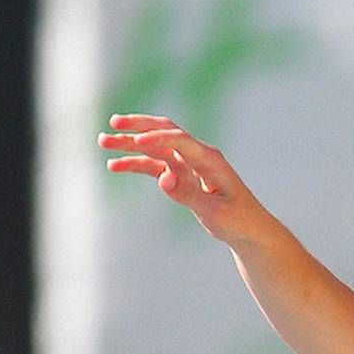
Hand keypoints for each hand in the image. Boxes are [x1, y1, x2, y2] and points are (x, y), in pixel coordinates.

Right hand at [98, 115, 264, 244]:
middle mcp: (197, 156)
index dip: (157, 138)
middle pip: (163, 133)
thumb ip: (188, 194)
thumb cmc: (239, 221)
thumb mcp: (214, 212)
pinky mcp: (182, 177)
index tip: (136, 141)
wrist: (250, 230)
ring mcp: (188, 165)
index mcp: (210, 159)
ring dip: (130, 145)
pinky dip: (136, 164)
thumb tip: (162, 179)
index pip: (180, 140)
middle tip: (113, 123)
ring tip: (103, 142)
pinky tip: (114, 166)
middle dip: (138, 126)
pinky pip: (155, 166)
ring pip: (154, 148)